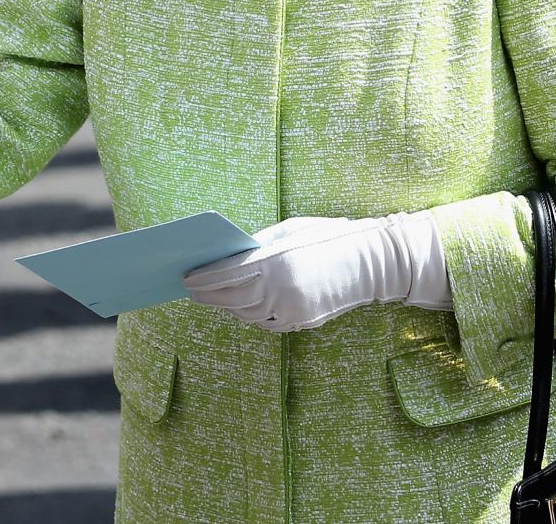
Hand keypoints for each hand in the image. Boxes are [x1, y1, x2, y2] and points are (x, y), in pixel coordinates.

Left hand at [183, 210, 450, 332]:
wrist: (369, 262)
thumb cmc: (326, 236)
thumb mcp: (289, 231)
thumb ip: (258, 247)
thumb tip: (229, 257)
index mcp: (274, 262)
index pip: (226, 275)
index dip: (203, 278)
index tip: (186, 278)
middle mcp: (280, 290)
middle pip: (231, 299)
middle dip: (208, 295)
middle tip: (191, 290)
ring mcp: (291, 310)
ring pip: (247, 314)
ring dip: (226, 306)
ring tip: (211, 297)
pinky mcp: (301, 322)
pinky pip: (266, 323)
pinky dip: (250, 315)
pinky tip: (240, 306)